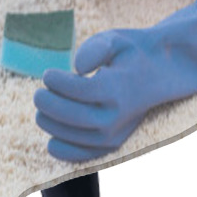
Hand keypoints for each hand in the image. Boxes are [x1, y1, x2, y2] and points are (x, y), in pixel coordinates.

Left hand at [34, 0, 196, 161]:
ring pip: (73, 137)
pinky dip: (63, 151)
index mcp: (118, 88)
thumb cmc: (130, 53)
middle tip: (38, 93)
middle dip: (47, 104)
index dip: (56, 82)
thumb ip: (94, 48)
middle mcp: (118, 116)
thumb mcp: (115, 39)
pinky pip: (84, 157)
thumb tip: (76, 67)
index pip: (79, 90)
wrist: (159, 73)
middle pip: (72, 116)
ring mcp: (116, 134)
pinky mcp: (113, 145)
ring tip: (44, 107)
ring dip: (50, 124)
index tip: (47, 74)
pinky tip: (51, 139)